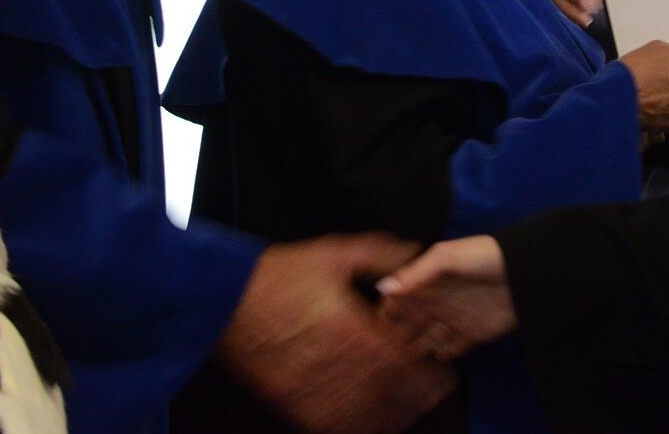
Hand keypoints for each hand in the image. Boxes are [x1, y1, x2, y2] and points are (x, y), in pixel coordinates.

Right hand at [216, 233, 455, 432]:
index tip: (444, 370)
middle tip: (434, 392)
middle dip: (419, 396)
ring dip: (393, 414)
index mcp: (352, 330)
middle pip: (393, 396)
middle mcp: (338, 367)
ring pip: (368, 417)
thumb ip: (379, 254)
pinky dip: (357, 426)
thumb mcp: (332, 254)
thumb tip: (414, 253)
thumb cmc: (277, 276)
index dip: (430, 372)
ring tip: (407, 407)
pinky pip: (335, 427)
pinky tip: (369, 419)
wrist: (223, 302)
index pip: (406, 364)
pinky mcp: (293, 406)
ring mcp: (314, 391)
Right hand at [376, 236, 514, 361]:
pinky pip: (451, 349)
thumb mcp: (445, 258)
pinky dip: (441, 356)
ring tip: (400, 363)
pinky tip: (431, 361)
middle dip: (395, 336)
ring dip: (415, 349)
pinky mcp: (471, 334)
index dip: (385, 312)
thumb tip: (382, 288)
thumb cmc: (482, 257)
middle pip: (409, 323)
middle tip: (380, 353)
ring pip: (426, 339)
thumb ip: (415, 274)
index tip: (369, 328)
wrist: (523, 272)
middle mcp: (436, 301)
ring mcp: (453, 319)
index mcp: (427, 281)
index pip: (398, 300)